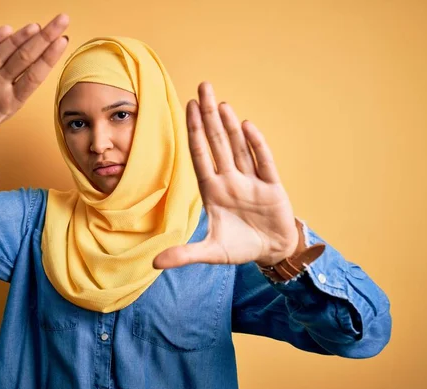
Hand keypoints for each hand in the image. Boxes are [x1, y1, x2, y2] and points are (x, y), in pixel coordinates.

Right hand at [0, 13, 69, 195]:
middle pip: (25, 59)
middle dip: (44, 40)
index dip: (47, 62)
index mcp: (8, 100)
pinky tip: (6, 31)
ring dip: (21, 40)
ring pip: (4, 53)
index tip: (64, 45)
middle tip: (63, 20)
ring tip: (38, 26)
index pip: (32, 78)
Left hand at [153, 82, 297, 268]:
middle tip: (203, 87)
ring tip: (220, 102)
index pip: (200, 155)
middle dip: (209, 116)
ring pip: (239, 147)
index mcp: (213, 191)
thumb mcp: (211, 253)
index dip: (193, 132)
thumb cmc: (240, 248)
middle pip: (218, 142)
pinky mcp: (272, 188)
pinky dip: (256, 145)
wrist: (272, 253)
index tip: (187, 107)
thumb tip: (154, 264)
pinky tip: (247, 125)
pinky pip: (264, 163)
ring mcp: (251, 181)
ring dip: (230, 125)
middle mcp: (230, 180)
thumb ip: (185, 255)